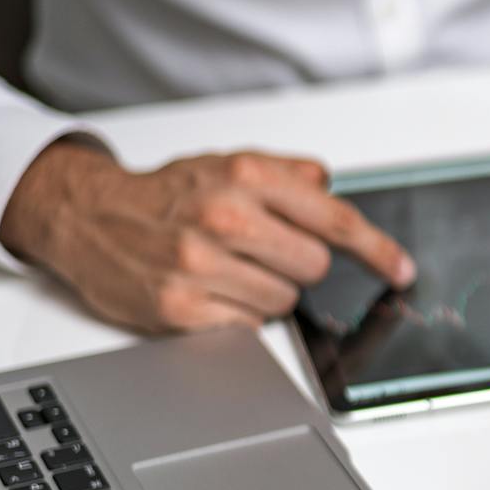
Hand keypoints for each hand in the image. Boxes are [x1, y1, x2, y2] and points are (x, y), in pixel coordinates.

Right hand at [0, 142, 414, 332]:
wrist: (87, 215)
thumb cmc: (167, 194)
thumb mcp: (230, 164)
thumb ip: (288, 175)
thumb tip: (332, 189)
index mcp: (245, 178)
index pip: (335, 220)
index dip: (377, 250)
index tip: (402, 270)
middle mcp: (225, 219)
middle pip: (316, 267)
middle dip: (299, 264)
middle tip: (262, 251)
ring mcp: (201, 266)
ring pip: (285, 301)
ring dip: (268, 290)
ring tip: (230, 268)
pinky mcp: (181, 308)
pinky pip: (249, 326)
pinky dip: (239, 313)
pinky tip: (212, 290)